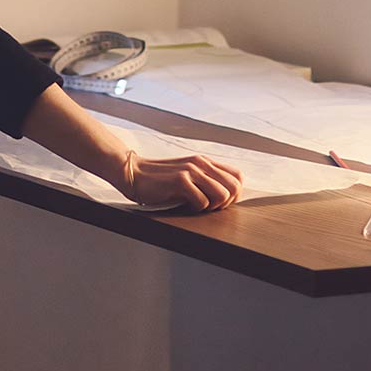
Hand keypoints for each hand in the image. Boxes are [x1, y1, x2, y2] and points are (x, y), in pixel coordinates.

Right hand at [128, 153, 243, 211]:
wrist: (133, 173)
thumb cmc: (159, 178)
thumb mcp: (186, 173)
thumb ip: (204, 178)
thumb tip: (226, 195)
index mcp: (204, 161)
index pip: (237, 176)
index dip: (234, 193)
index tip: (219, 201)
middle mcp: (200, 163)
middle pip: (234, 187)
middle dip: (226, 202)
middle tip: (210, 206)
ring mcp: (190, 171)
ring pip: (222, 195)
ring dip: (213, 207)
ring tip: (198, 206)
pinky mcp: (180, 180)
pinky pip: (203, 202)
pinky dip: (197, 209)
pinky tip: (185, 205)